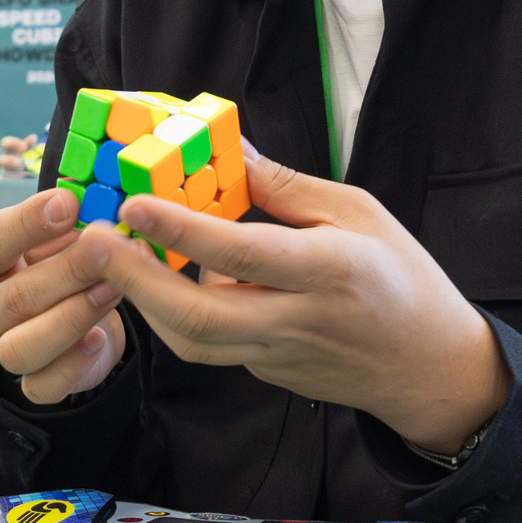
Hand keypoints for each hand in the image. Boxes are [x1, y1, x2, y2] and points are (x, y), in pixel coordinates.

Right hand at [0, 187, 126, 404]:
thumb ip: (72, 219)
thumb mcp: (60, 235)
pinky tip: (99, 338)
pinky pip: (43, 387)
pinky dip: (73, 364)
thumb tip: (97, 198)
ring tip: (112, 289)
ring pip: (22, 347)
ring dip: (73, 316)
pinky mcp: (33, 385)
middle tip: (106, 247)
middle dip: (67, 270)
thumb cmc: (60, 263)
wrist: (77, 318)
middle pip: (15, 297)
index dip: (29, 222)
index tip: (69, 203)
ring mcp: (2, 351)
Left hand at [101, 143, 510, 453]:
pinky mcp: (265, 372)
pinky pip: (211, 343)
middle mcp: (297, 320)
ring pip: (192, 341)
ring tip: (116, 256)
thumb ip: (287, 186)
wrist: (428, 365)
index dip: (181, 230)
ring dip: (144, 301)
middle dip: (135, 281)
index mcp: (329, 271)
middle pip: (197, 318)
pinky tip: (165, 278)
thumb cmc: (401, 276)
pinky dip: (178, 312)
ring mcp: (278, 355)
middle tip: (93, 244)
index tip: (134, 203)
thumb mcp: (359, 212)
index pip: (241, 253)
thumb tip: (229, 150)